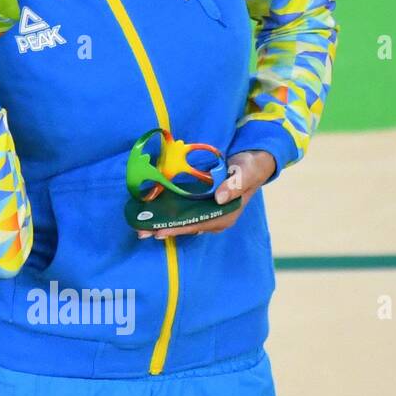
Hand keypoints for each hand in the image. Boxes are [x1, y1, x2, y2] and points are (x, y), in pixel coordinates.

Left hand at [138, 150, 276, 239]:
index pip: (199, 224)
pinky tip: (152, 213)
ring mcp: (207, 212)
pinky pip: (182, 211)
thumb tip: (220, 198)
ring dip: (163, 223)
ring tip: (141, 228)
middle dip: (165, 229)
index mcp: (226, 216)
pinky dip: (167, 213)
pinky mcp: (200, 204)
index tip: (160, 231)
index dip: (179, 228)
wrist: (253, 162)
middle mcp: (215, 218)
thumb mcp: (245, 174)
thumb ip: (234, 185)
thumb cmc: (250, 168)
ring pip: (182, 221)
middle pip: (187, 226)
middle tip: (142, 233)